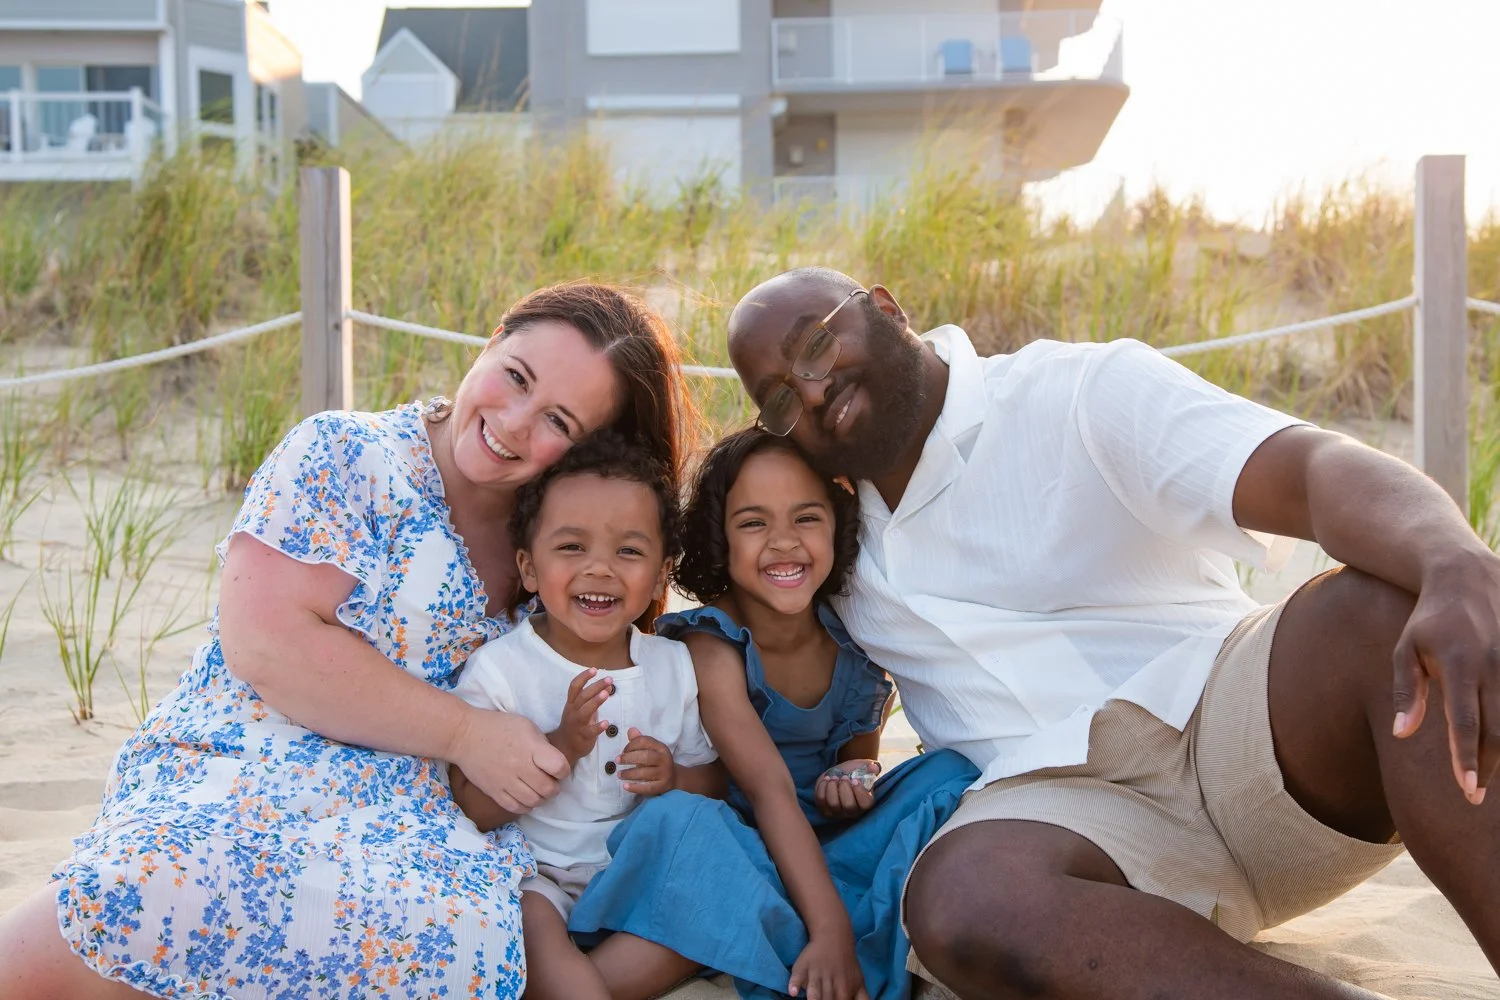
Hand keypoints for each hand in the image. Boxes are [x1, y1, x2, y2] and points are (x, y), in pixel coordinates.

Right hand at [447, 707, 568, 815]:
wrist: (465, 735)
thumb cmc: (498, 726)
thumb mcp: (526, 726)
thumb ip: (542, 744)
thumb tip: (553, 762)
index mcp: (530, 747)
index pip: (558, 767)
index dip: (564, 770)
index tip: (559, 768)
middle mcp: (519, 766)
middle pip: (548, 789)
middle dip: (555, 787)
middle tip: (551, 781)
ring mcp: (506, 781)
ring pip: (533, 801)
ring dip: (541, 798)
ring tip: (539, 790)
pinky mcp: (494, 792)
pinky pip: (516, 808)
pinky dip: (526, 806)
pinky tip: (526, 797)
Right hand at [547, 668, 613, 763]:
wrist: (564, 747)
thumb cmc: (575, 725)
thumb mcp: (583, 709)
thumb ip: (595, 698)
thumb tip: (608, 686)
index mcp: (571, 703)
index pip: (575, 687)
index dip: (583, 677)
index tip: (594, 669)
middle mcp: (573, 712)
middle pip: (583, 696)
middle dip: (596, 686)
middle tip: (609, 679)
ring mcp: (577, 724)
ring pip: (585, 711)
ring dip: (595, 701)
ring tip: (606, 694)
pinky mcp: (583, 736)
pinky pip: (590, 731)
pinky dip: (598, 727)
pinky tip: (606, 723)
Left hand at [616, 727, 675, 795]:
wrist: (673, 777)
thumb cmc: (656, 761)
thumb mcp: (650, 749)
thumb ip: (639, 740)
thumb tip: (631, 730)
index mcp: (660, 747)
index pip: (644, 741)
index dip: (631, 745)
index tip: (623, 751)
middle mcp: (664, 759)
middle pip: (645, 756)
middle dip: (629, 758)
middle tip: (617, 761)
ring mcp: (664, 773)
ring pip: (645, 773)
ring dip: (629, 774)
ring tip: (619, 774)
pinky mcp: (662, 786)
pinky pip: (648, 788)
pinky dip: (635, 787)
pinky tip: (625, 786)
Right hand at [788, 930, 867, 999]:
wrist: (834, 936)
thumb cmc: (846, 964)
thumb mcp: (859, 982)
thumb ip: (862, 999)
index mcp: (845, 990)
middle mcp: (830, 984)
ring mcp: (816, 974)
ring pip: (814, 992)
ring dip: (814, 998)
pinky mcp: (802, 967)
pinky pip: (797, 976)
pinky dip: (795, 983)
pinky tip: (793, 992)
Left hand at [814, 760, 879, 818]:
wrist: (838, 774)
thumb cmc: (853, 772)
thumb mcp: (863, 767)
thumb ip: (871, 766)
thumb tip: (874, 767)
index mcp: (865, 802)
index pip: (865, 804)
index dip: (860, 792)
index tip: (855, 780)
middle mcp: (852, 811)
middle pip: (848, 806)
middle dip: (844, 788)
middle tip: (844, 777)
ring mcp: (837, 812)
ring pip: (833, 804)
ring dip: (832, 787)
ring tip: (833, 777)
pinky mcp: (824, 809)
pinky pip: (821, 800)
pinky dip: (822, 788)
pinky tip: (826, 780)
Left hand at [1393, 552, 1499, 804]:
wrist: (1468, 578)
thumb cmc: (1429, 621)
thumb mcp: (1406, 650)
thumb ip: (1408, 693)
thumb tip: (1401, 736)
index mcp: (1459, 664)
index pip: (1465, 721)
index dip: (1467, 757)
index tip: (1467, 789)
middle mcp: (1494, 665)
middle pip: (1498, 728)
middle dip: (1490, 765)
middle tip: (1475, 798)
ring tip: (1492, 780)